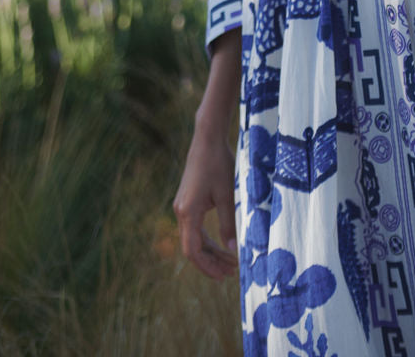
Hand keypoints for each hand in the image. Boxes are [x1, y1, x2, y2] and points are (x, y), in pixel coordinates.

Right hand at [173, 119, 238, 279]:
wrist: (207, 139)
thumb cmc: (219, 164)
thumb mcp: (228, 195)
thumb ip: (229, 224)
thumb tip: (234, 251)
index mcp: (188, 212)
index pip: (193, 251)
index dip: (208, 267)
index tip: (224, 275)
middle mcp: (180, 212)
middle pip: (192, 248)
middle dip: (211, 262)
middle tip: (232, 271)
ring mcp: (182, 206)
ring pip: (193, 238)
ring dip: (210, 251)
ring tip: (230, 261)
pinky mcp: (187, 201)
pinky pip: (194, 227)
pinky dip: (207, 239)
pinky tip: (222, 243)